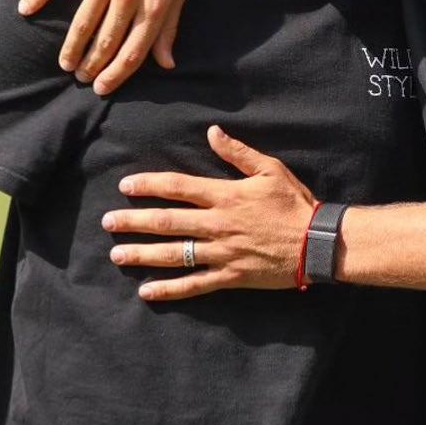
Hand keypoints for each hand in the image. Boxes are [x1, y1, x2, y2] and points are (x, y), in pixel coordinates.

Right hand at [16, 0, 197, 93]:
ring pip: (84, 20)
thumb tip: (166, 63)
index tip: (102, 88)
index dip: (117, 74)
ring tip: (65, 64)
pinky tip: (25, 9)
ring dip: (72, 46)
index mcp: (155, 6)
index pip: (133, 51)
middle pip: (107, 40)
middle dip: (93, 65)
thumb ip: (169, 28)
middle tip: (81, 78)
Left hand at [102, 126, 315, 300]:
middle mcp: (218, 224)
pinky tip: (146, 292)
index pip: (177, 187)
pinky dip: (169, 290)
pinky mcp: (230, 276)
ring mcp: (222, 253)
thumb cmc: (295, 204)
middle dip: (133, 221)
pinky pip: (194, 285)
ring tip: (117, 254)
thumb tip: (212, 132)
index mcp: (225, 196)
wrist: (318, 243)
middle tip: (107, 222)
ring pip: (174, 254)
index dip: (148, 185)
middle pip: (167, 222)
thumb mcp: (270, 170)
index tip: (126, 186)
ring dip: (142, 254)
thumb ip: (237, 153)